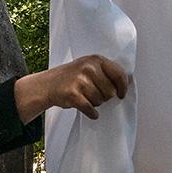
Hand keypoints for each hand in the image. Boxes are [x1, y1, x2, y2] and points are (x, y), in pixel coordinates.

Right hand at [14, 54, 130, 122]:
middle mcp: (89, 68)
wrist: (48, 85)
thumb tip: (124, 86)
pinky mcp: (73, 94)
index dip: (123, 87)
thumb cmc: (72, 77)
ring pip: (100, 101)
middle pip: (110, 92)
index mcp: (96, 60)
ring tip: (85, 97)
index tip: (121, 94)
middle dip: (104, 97)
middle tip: (93, 95)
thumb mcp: (89, 67)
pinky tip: (89, 110)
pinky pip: (90, 109)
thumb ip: (105, 72)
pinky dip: (91, 113)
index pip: (119, 74)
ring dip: (95, 104)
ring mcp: (80, 81)